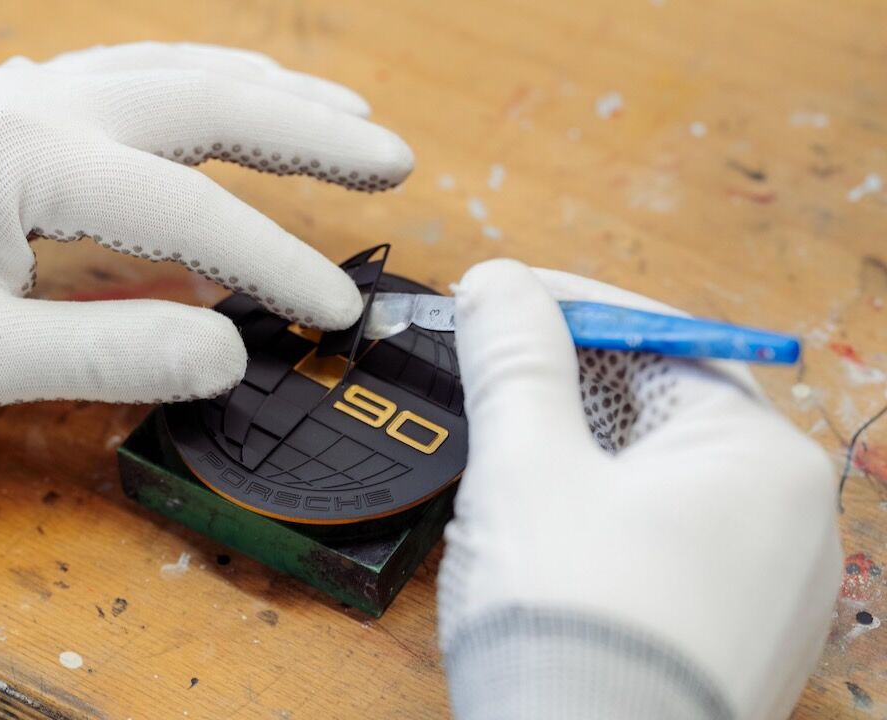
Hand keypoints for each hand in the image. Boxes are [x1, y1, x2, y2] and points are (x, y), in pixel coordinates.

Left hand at [0, 43, 412, 417]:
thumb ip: (109, 356)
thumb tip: (226, 357)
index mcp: (22, 154)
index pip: (185, 204)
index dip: (271, 258)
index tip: (335, 306)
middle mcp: (33, 100)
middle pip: (201, 97)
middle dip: (306, 128)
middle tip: (392, 156)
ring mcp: (24, 92)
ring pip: (172, 70)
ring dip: (266, 94)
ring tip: (345, 117)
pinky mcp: (18, 108)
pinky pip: (133, 77)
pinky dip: (205, 86)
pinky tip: (244, 99)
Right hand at [437, 260, 840, 719]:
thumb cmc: (570, 615)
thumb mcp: (527, 466)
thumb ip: (517, 360)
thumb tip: (499, 279)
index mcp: (761, 453)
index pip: (656, 340)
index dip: (565, 310)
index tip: (494, 296)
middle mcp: (792, 513)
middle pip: (663, 409)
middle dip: (567, 385)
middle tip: (486, 374)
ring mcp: (774, 584)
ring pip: (661, 480)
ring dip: (579, 452)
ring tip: (503, 454)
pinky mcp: (739, 637)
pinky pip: (669, 543)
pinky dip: (606, 518)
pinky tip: (546, 533)